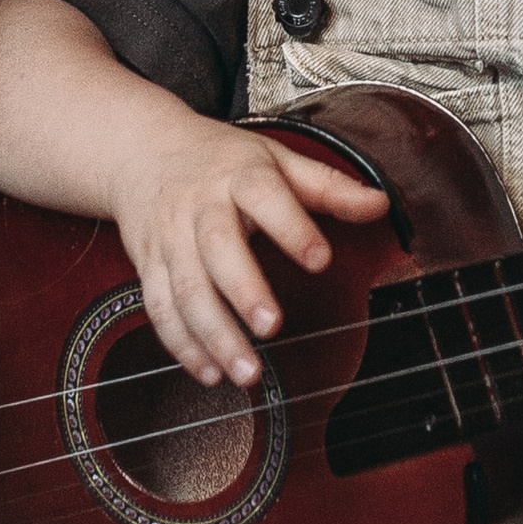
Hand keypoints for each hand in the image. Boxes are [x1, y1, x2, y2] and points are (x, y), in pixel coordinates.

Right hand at [110, 121, 391, 387]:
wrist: (141, 150)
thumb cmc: (219, 160)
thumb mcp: (276, 159)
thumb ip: (329, 187)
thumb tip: (381, 205)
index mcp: (239, 176)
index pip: (266, 197)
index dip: (292, 229)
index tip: (320, 260)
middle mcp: (200, 207)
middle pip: (217, 248)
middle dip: (243, 291)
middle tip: (271, 327)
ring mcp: (170, 239)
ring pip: (185, 290)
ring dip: (213, 335)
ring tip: (246, 373)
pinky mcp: (148, 266)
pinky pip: (160, 308)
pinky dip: (182, 345)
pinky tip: (210, 372)